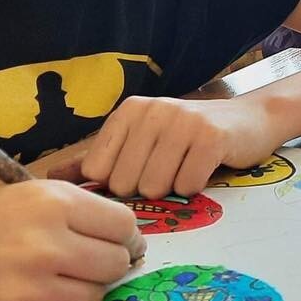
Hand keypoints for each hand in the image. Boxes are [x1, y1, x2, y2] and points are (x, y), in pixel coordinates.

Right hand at [0, 180, 138, 300]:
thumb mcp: (3, 196)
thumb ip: (57, 208)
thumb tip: (111, 225)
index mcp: (48, 201)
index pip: (123, 223)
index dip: (120, 235)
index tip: (110, 241)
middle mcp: (47, 243)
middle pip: (116, 262)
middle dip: (104, 264)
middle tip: (79, 265)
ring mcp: (30, 290)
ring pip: (92, 295)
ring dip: (77, 291)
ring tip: (41, 282)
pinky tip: (7, 300)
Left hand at [59, 97, 281, 198]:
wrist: (250, 121)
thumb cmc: (190, 138)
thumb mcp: (142, 141)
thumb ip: (100, 159)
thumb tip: (51, 179)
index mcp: (129, 111)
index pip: (98, 170)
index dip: (118, 184)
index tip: (141, 172)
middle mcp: (153, 111)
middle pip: (126, 184)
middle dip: (147, 189)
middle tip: (169, 171)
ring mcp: (183, 122)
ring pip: (155, 187)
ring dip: (173, 190)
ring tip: (186, 168)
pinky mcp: (211, 138)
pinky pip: (188, 186)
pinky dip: (196, 187)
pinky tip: (204, 169)